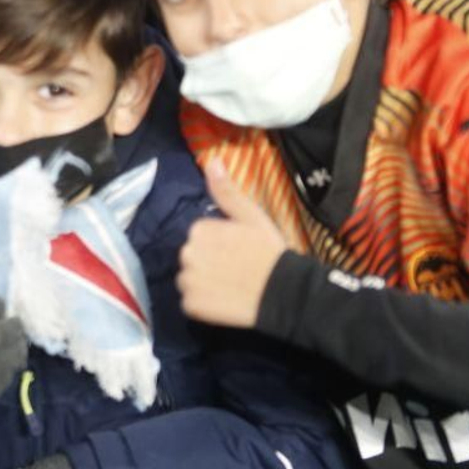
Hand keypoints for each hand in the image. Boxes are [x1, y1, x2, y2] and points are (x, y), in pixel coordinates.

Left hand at [177, 161, 287, 327]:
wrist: (283, 293)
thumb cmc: (269, 251)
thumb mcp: (251, 216)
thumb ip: (226, 191)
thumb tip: (211, 162)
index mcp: (198, 230)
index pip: (200, 236)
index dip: (219, 244)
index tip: (238, 250)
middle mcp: (186, 254)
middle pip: (191, 257)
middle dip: (208, 262)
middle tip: (235, 269)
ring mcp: (187, 282)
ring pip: (189, 279)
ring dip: (203, 283)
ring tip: (230, 286)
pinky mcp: (191, 306)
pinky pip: (191, 302)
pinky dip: (204, 303)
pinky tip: (224, 301)